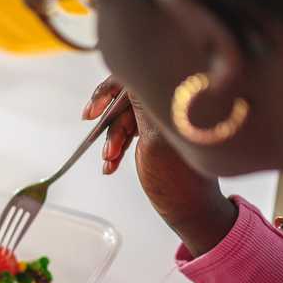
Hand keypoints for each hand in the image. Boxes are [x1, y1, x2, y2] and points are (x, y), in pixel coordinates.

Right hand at [84, 76, 237, 255]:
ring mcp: (165, 120)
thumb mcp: (154, 138)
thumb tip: (130, 74)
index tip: (94, 110)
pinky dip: (117, 148)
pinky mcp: (158, 134)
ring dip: (113, 140)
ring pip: (126, 119)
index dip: (111, 91)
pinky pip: (130, 133)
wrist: (189, 209)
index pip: (138, 80)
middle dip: (112, 125)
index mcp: (177, 101)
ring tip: (109, 160)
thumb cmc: (180, 180)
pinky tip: (110, 164)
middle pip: (129, 100)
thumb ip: (140, 104)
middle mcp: (172, 106)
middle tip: (102, 143)